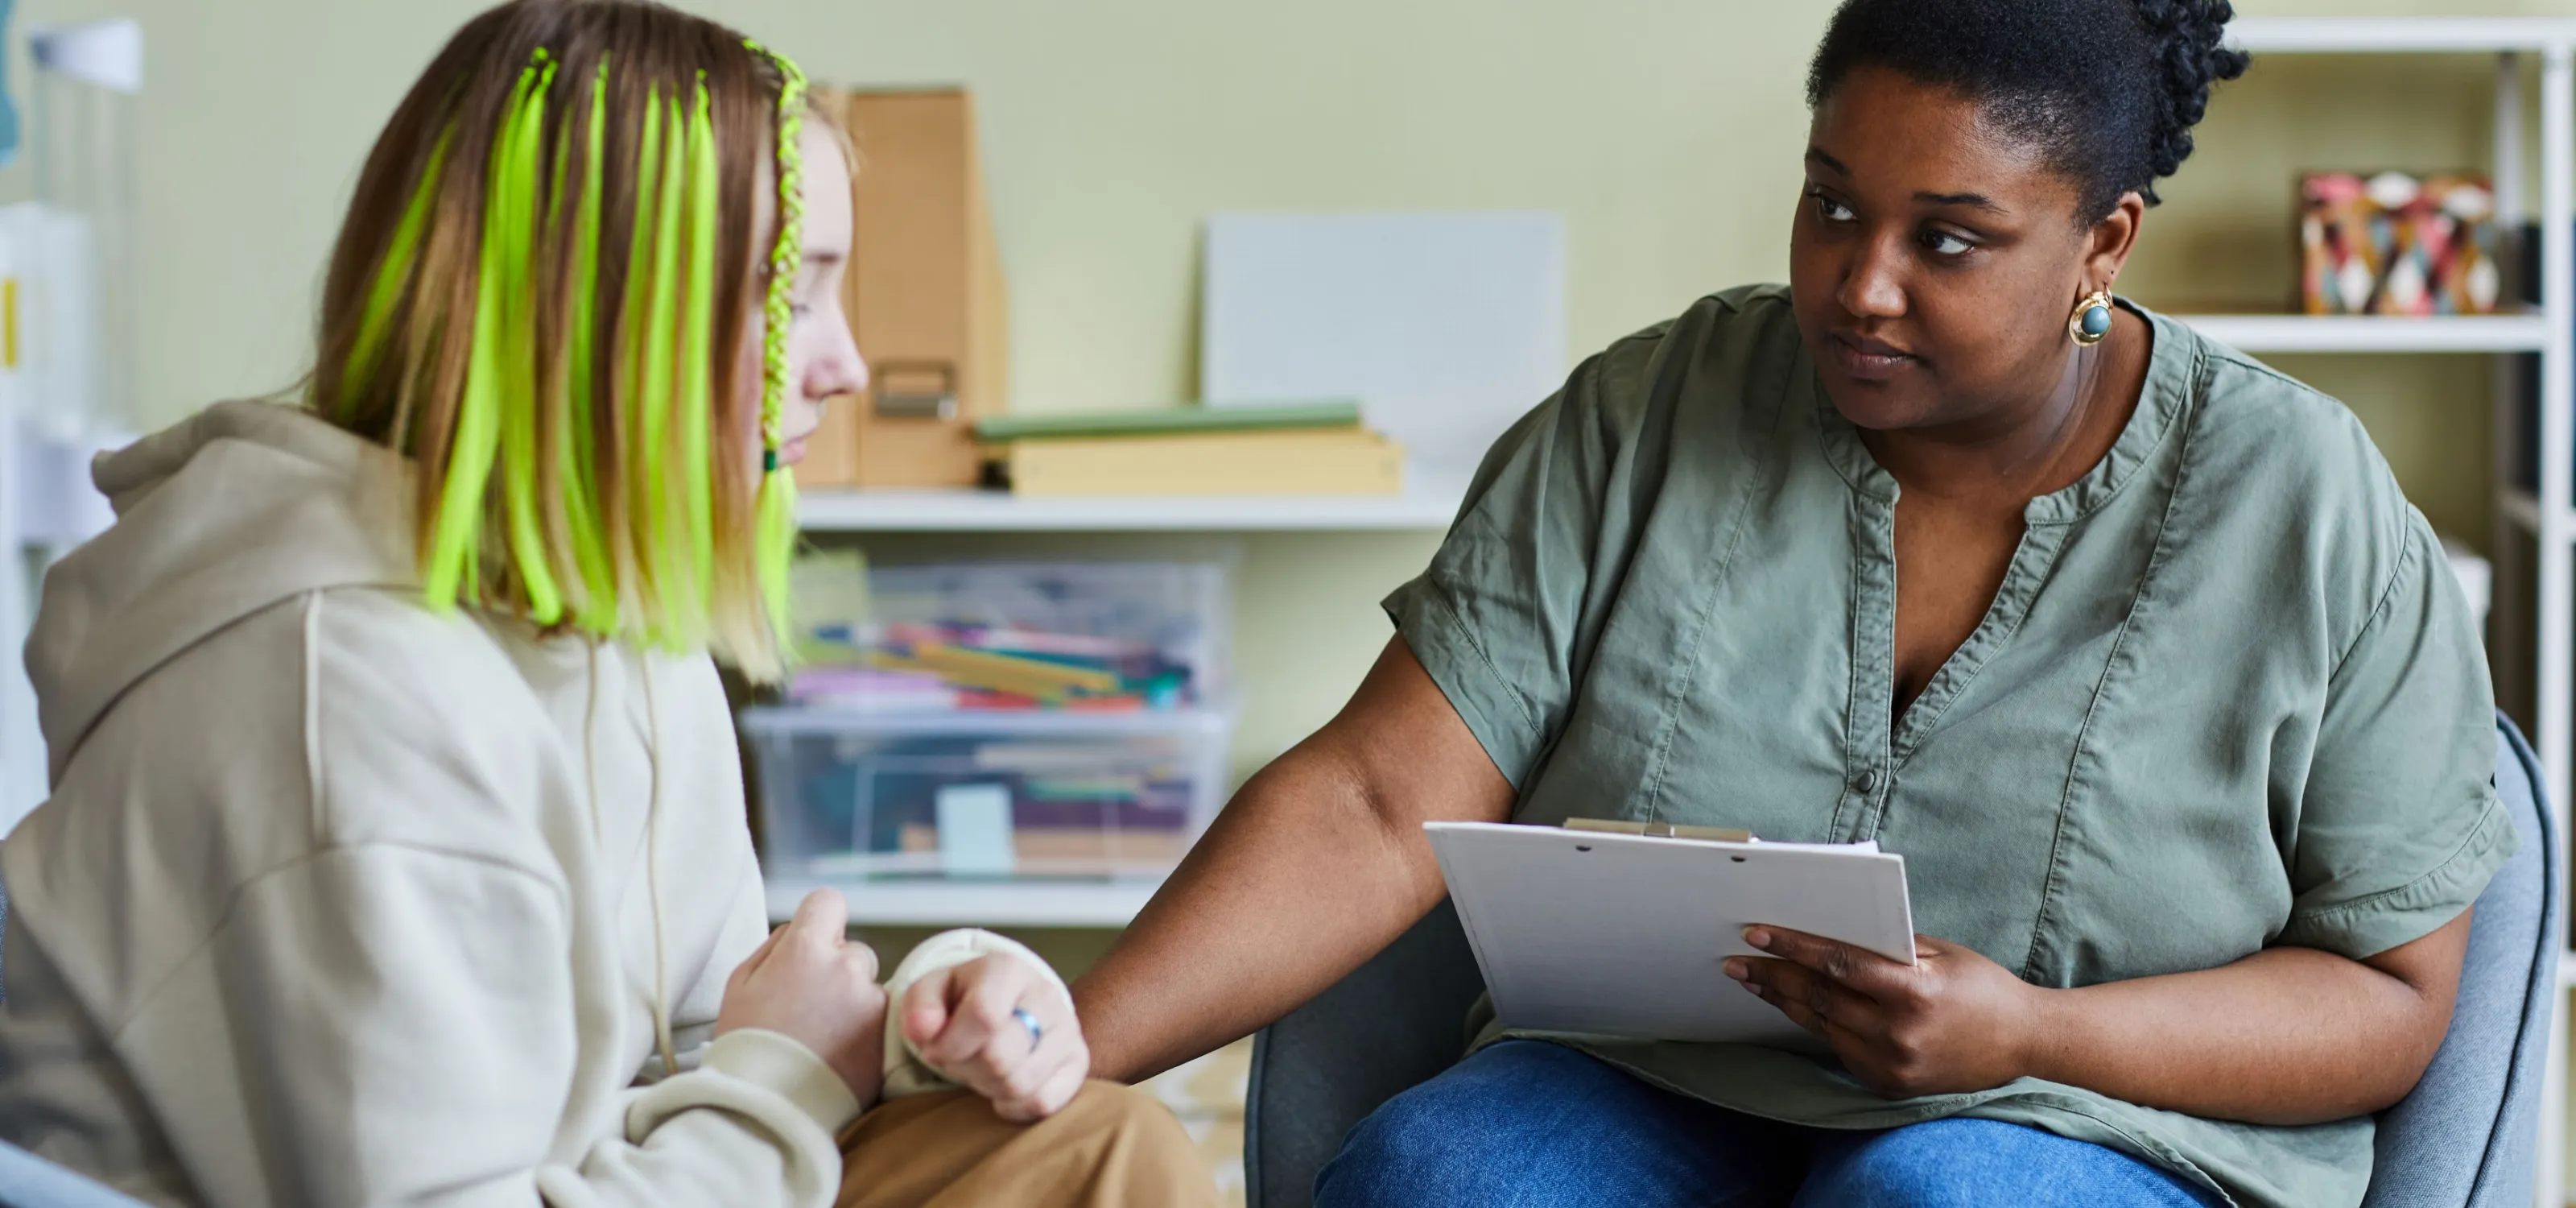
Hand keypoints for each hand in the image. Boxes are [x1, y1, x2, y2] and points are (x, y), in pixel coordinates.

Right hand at [718, 889, 889, 1105]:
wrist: (767, 1109)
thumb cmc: (746, 1046)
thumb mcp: (740, 983)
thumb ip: (776, 945)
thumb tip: (800, 929)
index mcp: (806, 949)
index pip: (828, 901)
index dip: (819, 919)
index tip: (811, 943)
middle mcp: (847, 967)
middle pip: (852, 950)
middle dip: (835, 969)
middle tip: (808, 1008)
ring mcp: (871, 1001)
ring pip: (867, 985)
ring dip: (852, 1001)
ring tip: (821, 1038)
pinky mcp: (887, 1034)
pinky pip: (879, 1017)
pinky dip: (864, 1030)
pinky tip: (837, 1054)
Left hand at [903, 953, 1087, 1121]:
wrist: (1006, 1004)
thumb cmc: (962, 1000)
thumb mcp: (931, 992)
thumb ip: (919, 1007)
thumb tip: (923, 1030)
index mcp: (1007, 969)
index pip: (985, 1016)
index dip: (951, 1044)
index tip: (935, 1049)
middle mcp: (1046, 995)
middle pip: (1000, 1058)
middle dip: (967, 1067)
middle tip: (960, 1058)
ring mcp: (1068, 1030)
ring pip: (1021, 1084)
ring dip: (988, 1086)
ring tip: (981, 1068)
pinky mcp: (1078, 1062)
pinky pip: (1043, 1102)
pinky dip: (1014, 1105)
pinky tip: (1003, 1087)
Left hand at [1727, 926, 2039, 1097]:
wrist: (2025, 1042)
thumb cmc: (1983, 987)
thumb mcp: (1940, 953)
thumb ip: (1887, 946)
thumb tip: (1830, 929)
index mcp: (1913, 992)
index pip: (1837, 964)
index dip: (1792, 948)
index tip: (1757, 934)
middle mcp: (1898, 1033)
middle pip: (1818, 998)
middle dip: (1773, 977)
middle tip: (1738, 962)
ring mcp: (1892, 1064)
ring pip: (1821, 1026)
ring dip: (1784, 1002)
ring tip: (1755, 982)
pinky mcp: (1889, 1084)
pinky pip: (1840, 1049)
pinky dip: (1817, 1025)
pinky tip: (1795, 1007)